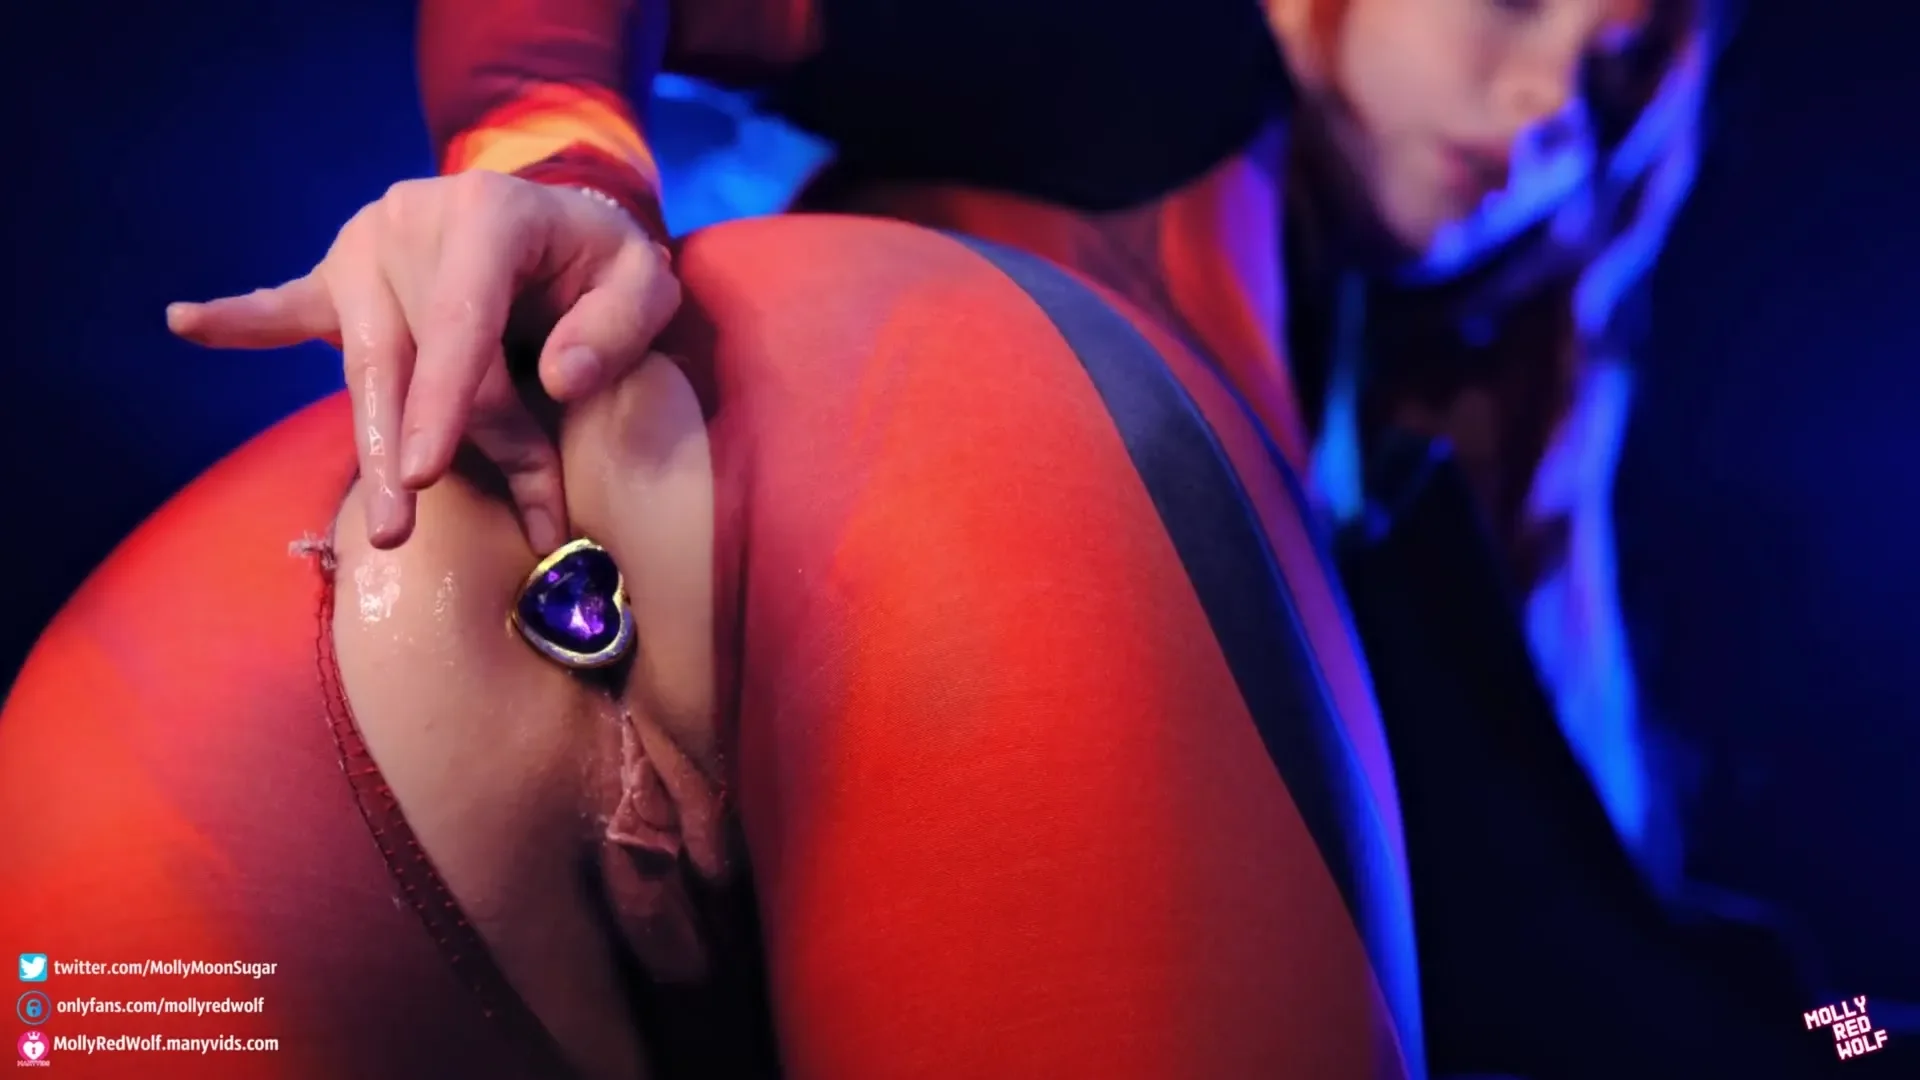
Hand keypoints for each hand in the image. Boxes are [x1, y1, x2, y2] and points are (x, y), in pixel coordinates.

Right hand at [168, 171, 679, 552]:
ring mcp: (366, 245)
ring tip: (383, 521)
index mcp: (490, 214)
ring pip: (363, 361)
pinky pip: (286, 305)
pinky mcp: (341, 275)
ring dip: (373, 442)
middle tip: (400, 527)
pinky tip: (186, 323)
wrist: (560, 221)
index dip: (448, 401)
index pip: (463, 319)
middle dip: (402, 446)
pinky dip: (240, 321)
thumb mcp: (641, 282)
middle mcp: (413, 220)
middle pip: (402, 352)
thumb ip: (616, 328)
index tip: (430, 471)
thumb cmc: (600, 265)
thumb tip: (562, 380)